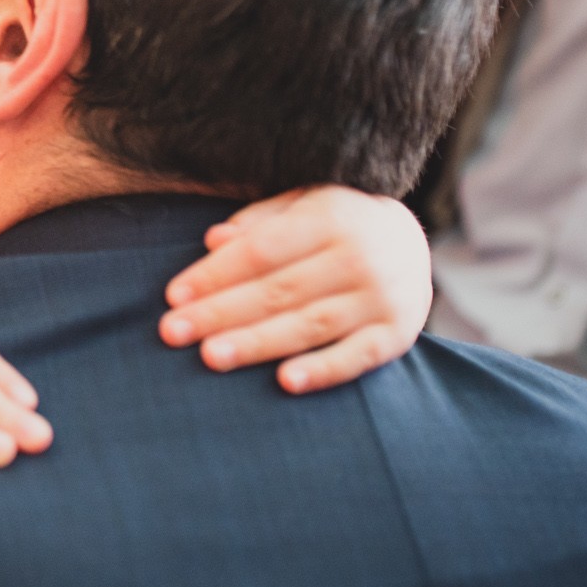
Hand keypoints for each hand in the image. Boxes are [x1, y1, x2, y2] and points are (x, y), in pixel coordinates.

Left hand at [157, 187, 431, 394]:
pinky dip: (322, 371)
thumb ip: (257, 222)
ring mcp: (382, 299)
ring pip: (309, 326)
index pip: (261, 250)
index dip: (216, 274)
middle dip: (221, 313)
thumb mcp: (300, 205)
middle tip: (173, 332)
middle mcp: (359, 258)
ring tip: (210, 356)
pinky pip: (356, 357)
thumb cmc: (336, 223)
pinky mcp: (397, 335)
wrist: (413, 241)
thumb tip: (212, 241)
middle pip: (278, 291)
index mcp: (330, 219)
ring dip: (256, 343)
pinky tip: (284, 382)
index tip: (173, 296)